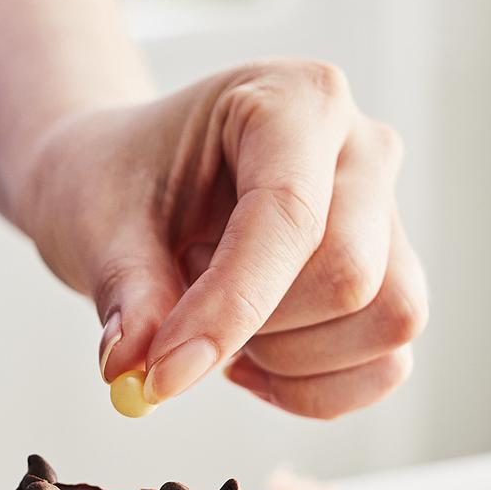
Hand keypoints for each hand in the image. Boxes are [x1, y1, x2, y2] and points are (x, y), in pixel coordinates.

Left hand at [18, 60, 427, 417]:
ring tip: (219, 326)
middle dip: (256, 329)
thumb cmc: (117, 183)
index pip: (289, 217)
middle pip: (350, 275)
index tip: (159, 375)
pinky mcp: (391, 275)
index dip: (228, 309)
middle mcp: (361, 148)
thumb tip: (134, 369)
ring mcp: (387, 213)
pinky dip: (314, 388)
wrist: (131, 182)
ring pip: (384, 322)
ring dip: (289, 360)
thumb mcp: (99, 224)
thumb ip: (125, 292)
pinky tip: (252, 364)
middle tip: (181, 320)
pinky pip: (386, 364)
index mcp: (291, 101)